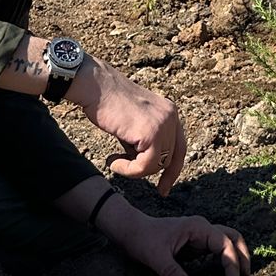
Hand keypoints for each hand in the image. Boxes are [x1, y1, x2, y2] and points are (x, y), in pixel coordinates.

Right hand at [73, 61, 187, 193]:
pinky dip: (128, 170)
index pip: (179, 147)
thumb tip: (149, 164)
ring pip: (157, 165)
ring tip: (115, 159)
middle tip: (125, 169)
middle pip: (169, 159)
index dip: (172, 170)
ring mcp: (163, 124)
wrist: (95, 86)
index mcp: (169, 112)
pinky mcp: (151, 133)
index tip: (163, 188)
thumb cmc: (108, 103)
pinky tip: (112, 161)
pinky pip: (145, 166)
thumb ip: (147, 138)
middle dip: (148, 169)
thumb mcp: (136, 121)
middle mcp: (171, 116)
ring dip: (134, 170)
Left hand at [98, 199, 251, 275]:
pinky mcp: (195, 247)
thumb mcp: (155, 256)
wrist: (130, 231)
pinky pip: (216, 252)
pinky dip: (224, 262)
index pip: (224, 242)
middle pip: (233, 237)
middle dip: (242, 256)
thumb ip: (171, 272)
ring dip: (236, 258)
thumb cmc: (143, 238)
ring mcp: (200, 237)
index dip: (232, 261)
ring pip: (227, 243)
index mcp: (197, 228)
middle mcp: (203, 230)